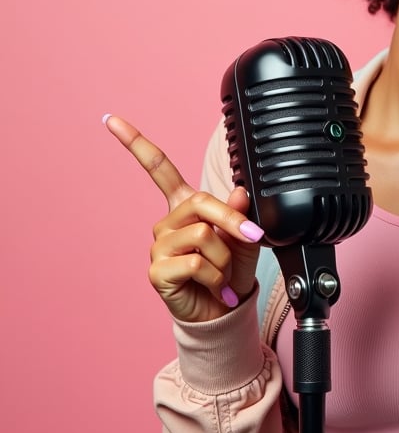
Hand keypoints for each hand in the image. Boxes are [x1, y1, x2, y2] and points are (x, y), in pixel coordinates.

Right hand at [104, 115, 264, 322]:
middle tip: (253, 237)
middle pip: (200, 202)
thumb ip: (239, 215)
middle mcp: (168, 222)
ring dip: (226, 257)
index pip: (158, 168)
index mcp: (185, 206)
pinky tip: (215, 287)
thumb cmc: (230, 272)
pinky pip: (197, 262)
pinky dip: (217, 276)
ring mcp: (159, 246)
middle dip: (232, 221)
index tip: (111, 119)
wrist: (224, 312)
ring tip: (223, 274)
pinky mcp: (158, 271)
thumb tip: (238, 193)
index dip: (136, 143)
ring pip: (203, 235)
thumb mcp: (243, 239)